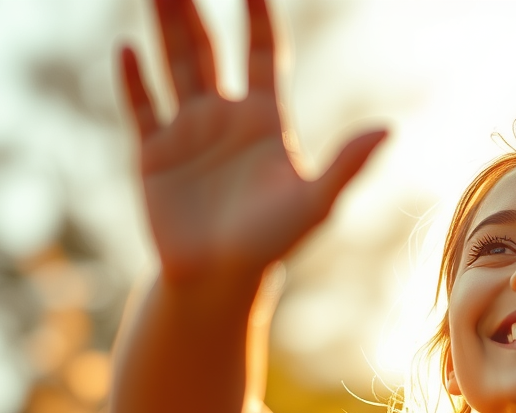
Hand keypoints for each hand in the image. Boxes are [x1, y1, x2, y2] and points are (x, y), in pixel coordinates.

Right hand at [120, 0, 385, 282]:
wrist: (221, 282)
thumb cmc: (274, 243)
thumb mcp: (316, 202)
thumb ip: (347, 164)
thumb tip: (388, 128)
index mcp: (266, 121)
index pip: (262, 53)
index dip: (259, 16)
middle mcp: (226, 117)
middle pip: (209, 48)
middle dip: (195, 9)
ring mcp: (188, 132)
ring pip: (174, 65)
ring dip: (164, 27)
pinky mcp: (154, 155)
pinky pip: (141, 107)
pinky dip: (133, 80)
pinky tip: (127, 50)